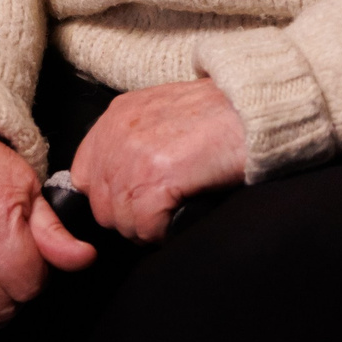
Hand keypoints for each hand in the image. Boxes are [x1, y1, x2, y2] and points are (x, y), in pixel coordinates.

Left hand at [68, 79, 247, 241]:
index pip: (85, 175)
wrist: (256, 110)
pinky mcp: (155, 179)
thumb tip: (122, 182)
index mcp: (117, 115)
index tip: (137, 200)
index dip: (111, 196)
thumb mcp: (164, 112)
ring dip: (150, 226)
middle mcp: (117, 133)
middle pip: (102, 205)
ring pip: (122, 222)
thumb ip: (135, 139)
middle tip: (165, 209)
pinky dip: (165, 231)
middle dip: (133, 216)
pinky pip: (146, 228)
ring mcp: (133, 156)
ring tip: (178, 209)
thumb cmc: (221, 114)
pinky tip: (186, 211)